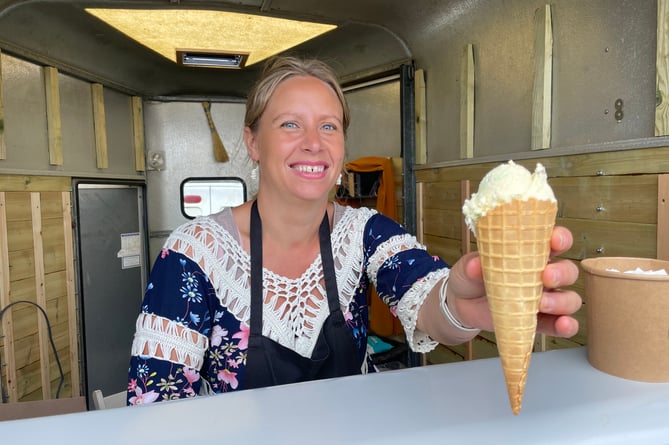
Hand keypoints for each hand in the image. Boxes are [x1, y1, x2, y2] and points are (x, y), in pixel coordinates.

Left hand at [446, 226, 581, 337]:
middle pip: (567, 271)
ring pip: (569, 298)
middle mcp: (544, 274)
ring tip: (542, 304)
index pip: (555, 241)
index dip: (561, 238)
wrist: (461, 304)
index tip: (554, 240)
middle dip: (562, 273)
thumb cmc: (471, 276)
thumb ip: (473, 266)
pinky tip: (563, 324)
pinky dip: (566, 326)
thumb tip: (476, 265)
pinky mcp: (540, 321)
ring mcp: (544, 298)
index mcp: (530, 253)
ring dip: (562, 301)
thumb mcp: (468, 267)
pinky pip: (561, 324)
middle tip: (545, 277)